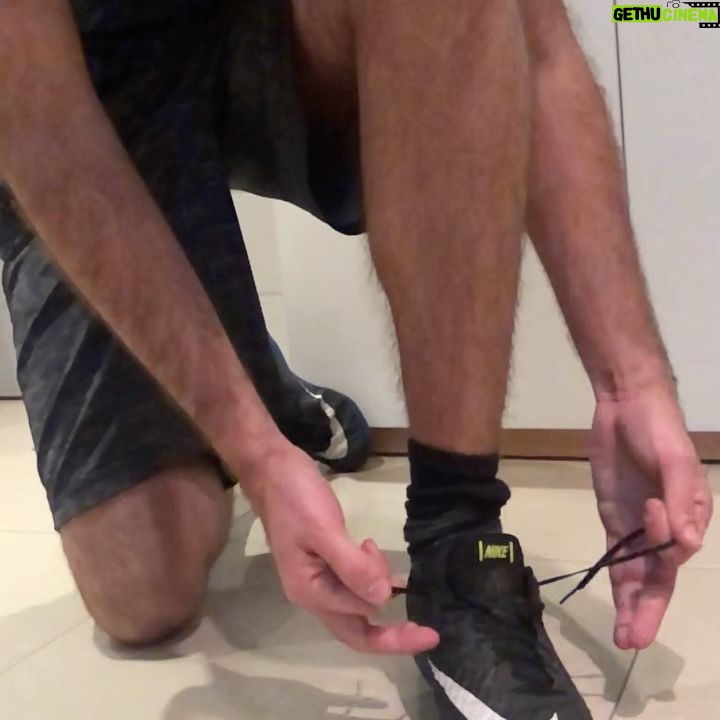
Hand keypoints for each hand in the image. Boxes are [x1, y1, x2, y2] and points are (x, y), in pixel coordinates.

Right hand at [244, 442, 438, 653]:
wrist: (272, 470)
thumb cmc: (295, 499)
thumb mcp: (323, 530)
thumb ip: (351, 566)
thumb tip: (384, 600)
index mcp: (310, 592)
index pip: (357, 624)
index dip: (390, 625)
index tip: (421, 618)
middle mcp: (313, 594)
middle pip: (357, 629)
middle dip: (392, 632)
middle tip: (430, 631)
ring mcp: (318, 579)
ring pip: (357, 603)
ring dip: (379, 589)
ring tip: (380, 555)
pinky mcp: (326, 562)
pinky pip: (354, 583)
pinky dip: (372, 578)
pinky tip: (381, 562)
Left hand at [590, 380, 712, 649]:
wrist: (625, 405)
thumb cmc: (658, 430)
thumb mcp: (673, 461)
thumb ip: (679, 502)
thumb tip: (685, 545)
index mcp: (689, 516)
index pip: (675, 559)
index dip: (660, 572)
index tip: (646, 563)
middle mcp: (665, 528)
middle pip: (656, 576)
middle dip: (646, 609)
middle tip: (631, 641)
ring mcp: (637, 524)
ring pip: (636, 573)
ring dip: (630, 604)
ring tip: (623, 636)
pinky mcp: (614, 517)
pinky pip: (616, 554)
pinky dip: (616, 578)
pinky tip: (615, 602)